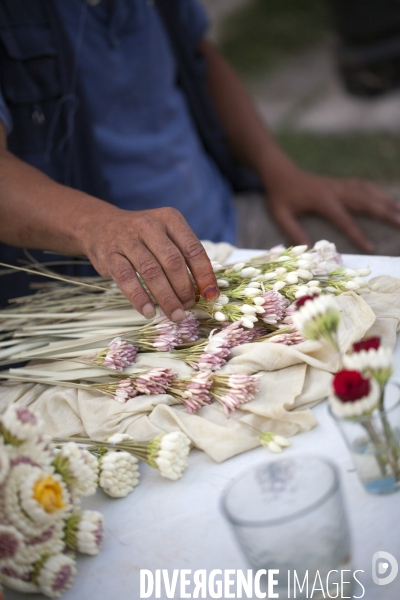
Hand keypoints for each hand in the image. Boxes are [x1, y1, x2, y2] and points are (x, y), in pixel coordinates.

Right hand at [80, 206, 218, 320]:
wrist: (99, 226)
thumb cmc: (142, 237)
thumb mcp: (165, 236)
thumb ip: (184, 257)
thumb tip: (205, 291)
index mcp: (170, 219)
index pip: (193, 249)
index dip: (204, 275)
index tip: (211, 296)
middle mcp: (149, 226)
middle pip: (173, 262)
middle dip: (184, 289)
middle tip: (188, 307)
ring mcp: (127, 239)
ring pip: (151, 271)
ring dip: (165, 297)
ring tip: (174, 315)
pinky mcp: (110, 255)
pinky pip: (127, 278)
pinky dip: (139, 298)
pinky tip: (148, 312)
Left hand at [266, 169, 399, 252]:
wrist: (280, 172)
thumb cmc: (279, 196)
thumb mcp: (280, 215)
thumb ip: (293, 231)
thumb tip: (308, 249)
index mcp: (321, 200)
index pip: (343, 219)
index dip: (358, 234)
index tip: (371, 248)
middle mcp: (334, 190)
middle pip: (364, 202)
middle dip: (384, 213)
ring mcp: (339, 184)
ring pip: (367, 192)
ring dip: (385, 201)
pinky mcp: (340, 182)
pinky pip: (363, 185)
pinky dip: (377, 192)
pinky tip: (388, 199)